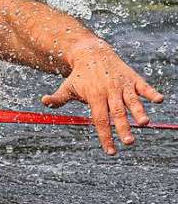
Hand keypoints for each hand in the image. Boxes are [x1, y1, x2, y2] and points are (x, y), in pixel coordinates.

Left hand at [42, 38, 164, 154]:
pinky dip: (151, 92)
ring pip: (131, 100)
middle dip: (123, 127)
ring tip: (145, 123)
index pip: (99, 119)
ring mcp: (122, 84)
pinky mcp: (133, 78)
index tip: (110, 151)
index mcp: (94, 96)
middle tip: (129, 142)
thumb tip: (44, 102)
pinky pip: (143, 86)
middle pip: (116, 112)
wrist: (92, 52)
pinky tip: (159, 100)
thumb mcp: (67, 86)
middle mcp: (109, 91)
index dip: (105, 135)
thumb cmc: (79, 76)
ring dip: (138, 111)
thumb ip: (58, 98)